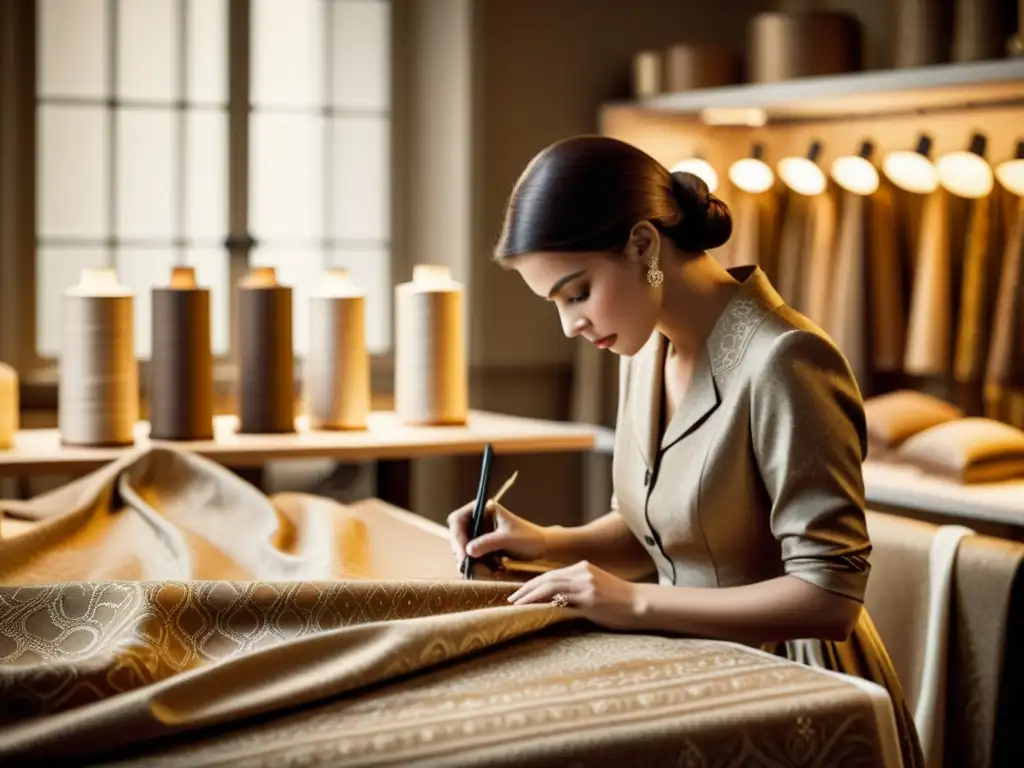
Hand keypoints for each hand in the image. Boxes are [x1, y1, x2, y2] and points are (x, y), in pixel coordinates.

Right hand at [446, 500, 547, 570]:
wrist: (542, 547)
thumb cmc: (528, 538)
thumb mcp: (508, 539)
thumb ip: (488, 543)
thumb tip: (468, 551)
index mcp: (484, 509)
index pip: (458, 518)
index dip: (457, 535)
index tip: (464, 552)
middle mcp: (478, 519)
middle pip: (457, 534)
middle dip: (461, 550)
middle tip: (467, 565)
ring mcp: (480, 532)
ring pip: (463, 547)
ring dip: (468, 559)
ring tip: (482, 569)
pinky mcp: (483, 544)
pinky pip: (471, 555)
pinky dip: (476, 563)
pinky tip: (486, 570)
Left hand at [506, 560, 643, 630]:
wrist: (641, 604)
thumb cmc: (619, 602)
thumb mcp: (596, 590)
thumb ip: (577, 591)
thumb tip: (555, 603)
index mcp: (583, 567)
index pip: (552, 575)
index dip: (533, 584)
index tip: (519, 594)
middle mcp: (582, 571)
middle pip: (547, 578)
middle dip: (526, 589)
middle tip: (510, 599)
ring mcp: (585, 583)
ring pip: (549, 585)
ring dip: (529, 595)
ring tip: (516, 605)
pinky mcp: (589, 597)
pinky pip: (560, 598)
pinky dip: (542, 602)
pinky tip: (533, 608)